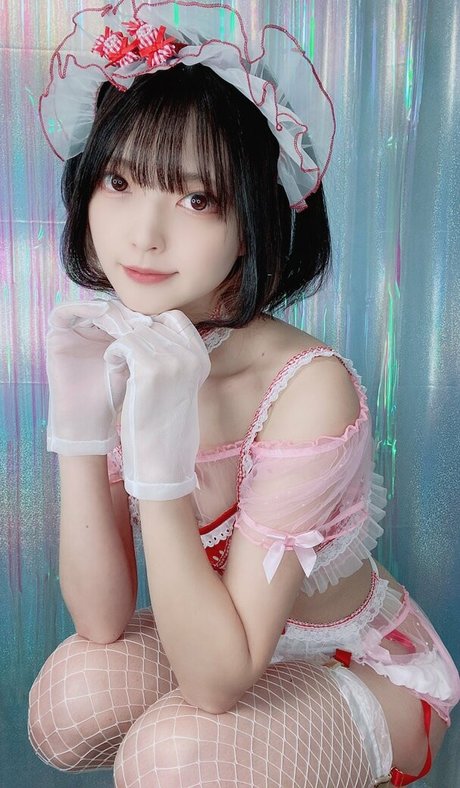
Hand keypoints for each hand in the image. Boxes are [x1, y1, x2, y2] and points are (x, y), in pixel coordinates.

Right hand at [45, 298, 150, 454]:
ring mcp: (72, 331)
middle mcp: (90, 331)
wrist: (88, 418)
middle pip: (108, 309)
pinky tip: (102, 312)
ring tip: (125, 319)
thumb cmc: (114, 394)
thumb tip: (165, 319)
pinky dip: (83, 307)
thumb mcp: (133, 363)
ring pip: (90, 308)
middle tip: (141, 320)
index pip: (124, 315)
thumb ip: (142, 342)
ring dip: (109, 310)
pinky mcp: (55, 334)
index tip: (156, 322)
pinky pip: (65, 311)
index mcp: (109, 336)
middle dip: (125, 313)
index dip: (138, 316)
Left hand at [104, 310, 211, 499]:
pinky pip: (122, 345)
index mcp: (200, 356)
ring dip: (121, 346)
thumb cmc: (165, 418)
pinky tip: (114, 369)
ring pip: (134, 333)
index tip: (138, 340)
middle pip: (151, 324)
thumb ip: (173, 351)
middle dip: (132, 335)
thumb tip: (151, 322)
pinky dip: (112, 355)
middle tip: (124, 356)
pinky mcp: (148, 370)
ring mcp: (171, 362)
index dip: (151, 324)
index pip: (175, 318)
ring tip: (120, 366)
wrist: (161, 455)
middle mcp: (190, 356)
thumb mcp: (180, 380)